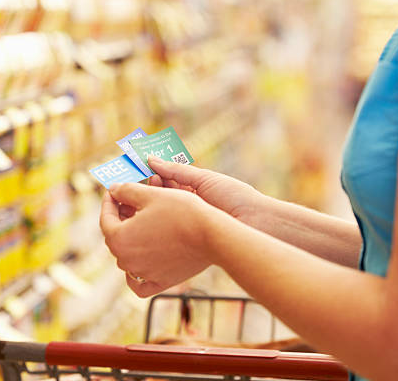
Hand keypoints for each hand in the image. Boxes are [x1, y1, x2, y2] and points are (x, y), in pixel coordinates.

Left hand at [99, 182, 218, 296]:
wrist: (211, 235)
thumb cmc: (181, 212)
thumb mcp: (150, 194)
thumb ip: (126, 191)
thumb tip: (114, 190)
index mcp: (119, 239)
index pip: (105, 219)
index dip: (109, 202)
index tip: (114, 192)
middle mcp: (127, 261)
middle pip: (116, 237)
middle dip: (120, 219)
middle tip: (128, 203)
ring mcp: (143, 274)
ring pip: (127, 257)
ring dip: (131, 240)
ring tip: (142, 224)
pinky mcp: (160, 282)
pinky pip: (139, 283)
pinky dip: (136, 273)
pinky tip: (142, 259)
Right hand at [148, 156, 263, 225]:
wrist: (255, 222)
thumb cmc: (234, 196)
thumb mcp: (203, 179)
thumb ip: (176, 171)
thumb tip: (151, 159)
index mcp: (194, 190)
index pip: (167, 180)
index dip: (154, 174)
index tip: (142, 169)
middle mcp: (188, 206)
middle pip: (162, 196)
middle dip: (151, 187)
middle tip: (144, 181)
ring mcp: (186, 223)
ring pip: (161, 211)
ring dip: (153, 202)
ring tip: (147, 195)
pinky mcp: (185, 239)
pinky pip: (166, 228)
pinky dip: (156, 220)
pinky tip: (149, 213)